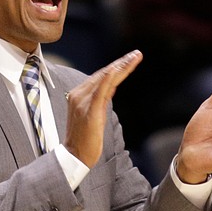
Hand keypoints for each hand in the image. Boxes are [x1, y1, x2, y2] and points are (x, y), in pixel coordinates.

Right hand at [64, 50, 142, 166]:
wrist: (74, 156)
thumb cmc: (85, 138)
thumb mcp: (94, 114)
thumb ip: (101, 100)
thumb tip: (112, 88)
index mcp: (79, 94)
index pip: (100, 76)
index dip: (116, 66)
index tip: (130, 59)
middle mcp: (79, 94)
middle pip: (103, 74)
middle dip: (121, 63)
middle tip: (137, 53)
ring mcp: (83, 102)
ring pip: (104, 79)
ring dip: (121, 66)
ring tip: (134, 57)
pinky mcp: (89, 110)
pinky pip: (100, 91)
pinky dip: (108, 79)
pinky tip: (116, 69)